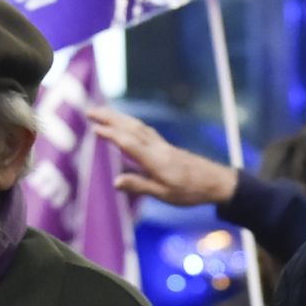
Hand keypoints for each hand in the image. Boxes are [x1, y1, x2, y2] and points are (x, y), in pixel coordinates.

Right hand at [86, 106, 237, 206]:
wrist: (216, 181)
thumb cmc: (191, 191)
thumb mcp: (164, 194)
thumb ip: (140, 186)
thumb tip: (115, 182)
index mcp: (155, 160)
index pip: (129, 143)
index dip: (112, 135)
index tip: (94, 128)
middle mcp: (157, 148)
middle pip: (130, 128)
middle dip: (109, 118)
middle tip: (89, 111)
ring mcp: (161, 145)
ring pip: (136, 126)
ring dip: (118, 117)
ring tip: (101, 112)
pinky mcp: (165, 146)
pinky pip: (143, 129)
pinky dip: (130, 123)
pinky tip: (125, 122)